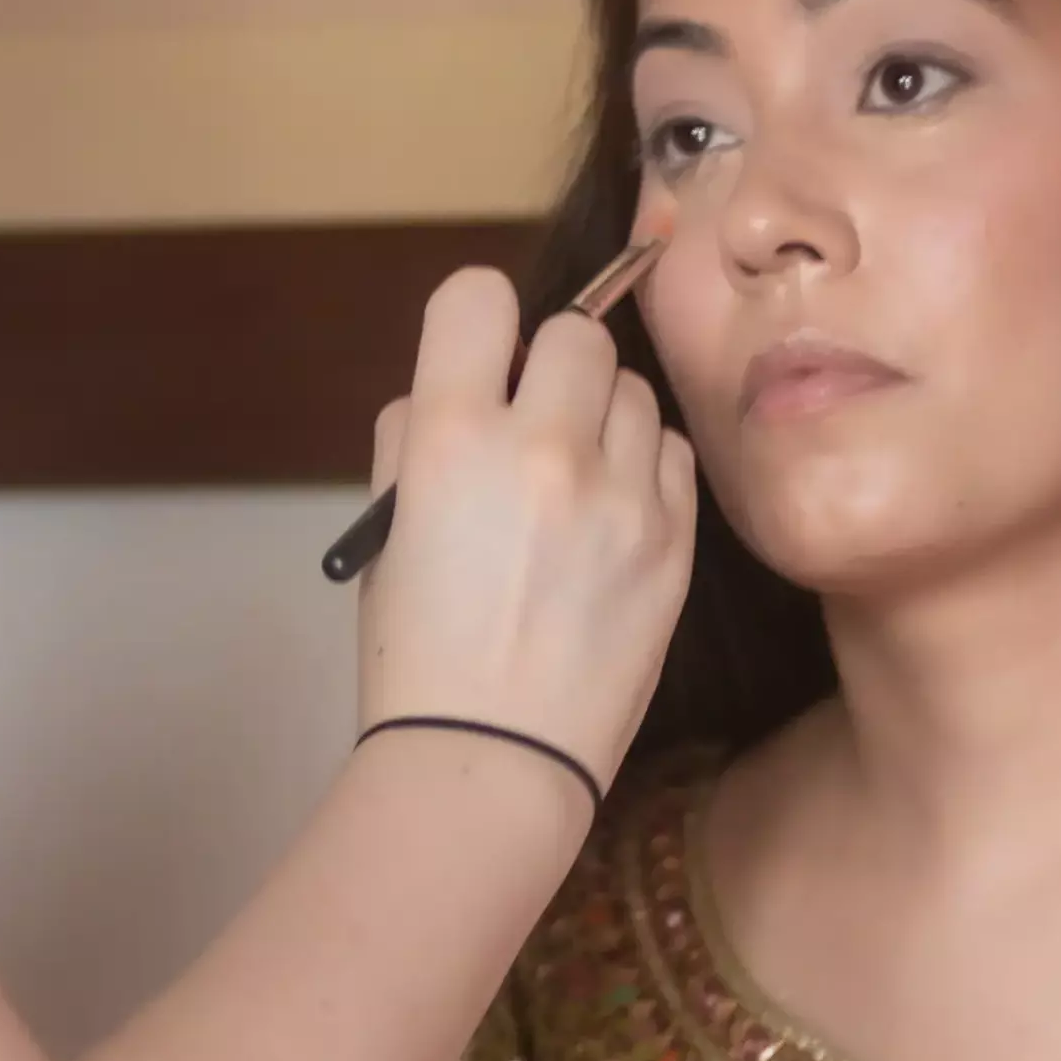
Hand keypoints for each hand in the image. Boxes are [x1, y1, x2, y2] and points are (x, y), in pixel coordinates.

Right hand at [355, 264, 692, 796]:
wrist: (489, 763)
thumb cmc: (418, 655)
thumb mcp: (386, 532)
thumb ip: (418, 437)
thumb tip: (466, 384)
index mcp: (450, 438)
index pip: (479, 297)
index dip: (477, 320)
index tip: (481, 355)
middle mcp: (543, 449)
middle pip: (578, 332)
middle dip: (553, 366)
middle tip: (537, 423)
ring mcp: (621, 496)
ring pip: (636, 391)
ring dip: (606, 416)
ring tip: (578, 479)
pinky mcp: (674, 542)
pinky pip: (674, 454)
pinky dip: (646, 468)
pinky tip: (615, 515)